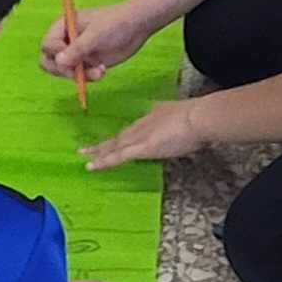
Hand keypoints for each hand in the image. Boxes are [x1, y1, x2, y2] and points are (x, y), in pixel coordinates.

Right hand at [41, 1, 147, 84]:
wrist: (136, 25)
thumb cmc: (114, 23)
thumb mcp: (95, 34)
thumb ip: (77, 49)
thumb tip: (58, 62)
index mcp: (63, 26)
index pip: (48, 45)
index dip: (56, 54)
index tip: (72, 57)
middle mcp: (66, 40)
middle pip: (49, 61)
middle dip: (63, 70)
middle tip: (77, 73)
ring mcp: (76, 53)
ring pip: (65, 72)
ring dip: (79, 75)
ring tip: (99, 71)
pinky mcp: (87, 63)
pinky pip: (79, 76)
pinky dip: (89, 77)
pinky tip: (102, 71)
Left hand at [83, 99, 206, 171]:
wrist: (196, 118)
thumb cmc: (193, 118)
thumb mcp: (176, 114)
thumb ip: (168, 117)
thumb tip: (167, 118)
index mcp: (149, 119)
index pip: (130, 131)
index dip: (119, 138)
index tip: (109, 141)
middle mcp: (140, 127)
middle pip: (118, 138)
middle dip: (103, 145)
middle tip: (86, 149)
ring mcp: (139, 137)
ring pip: (114, 147)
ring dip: (99, 152)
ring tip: (84, 157)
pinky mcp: (140, 148)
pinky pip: (118, 156)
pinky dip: (104, 161)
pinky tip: (92, 166)